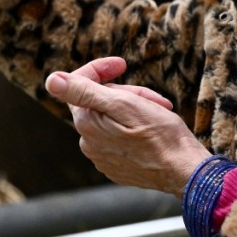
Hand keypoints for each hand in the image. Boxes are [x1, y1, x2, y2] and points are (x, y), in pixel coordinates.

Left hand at [44, 57, 208, 195]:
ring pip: (112, 118)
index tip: (122, 64)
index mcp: (87, 123)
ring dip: (135, 109)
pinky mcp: (116, 166)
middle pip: (100, 101)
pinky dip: (136, 128)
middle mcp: (88, 142)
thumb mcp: (124, 104)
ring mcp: (102, 156)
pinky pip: (119, 137)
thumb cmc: (160, 136)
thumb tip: (51, 80)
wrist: (184, 172)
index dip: (99, 69)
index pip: (78, 83)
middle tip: (155, 100)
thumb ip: (83, 92)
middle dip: (126, 93)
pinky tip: (154, 131)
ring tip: (159, 113)